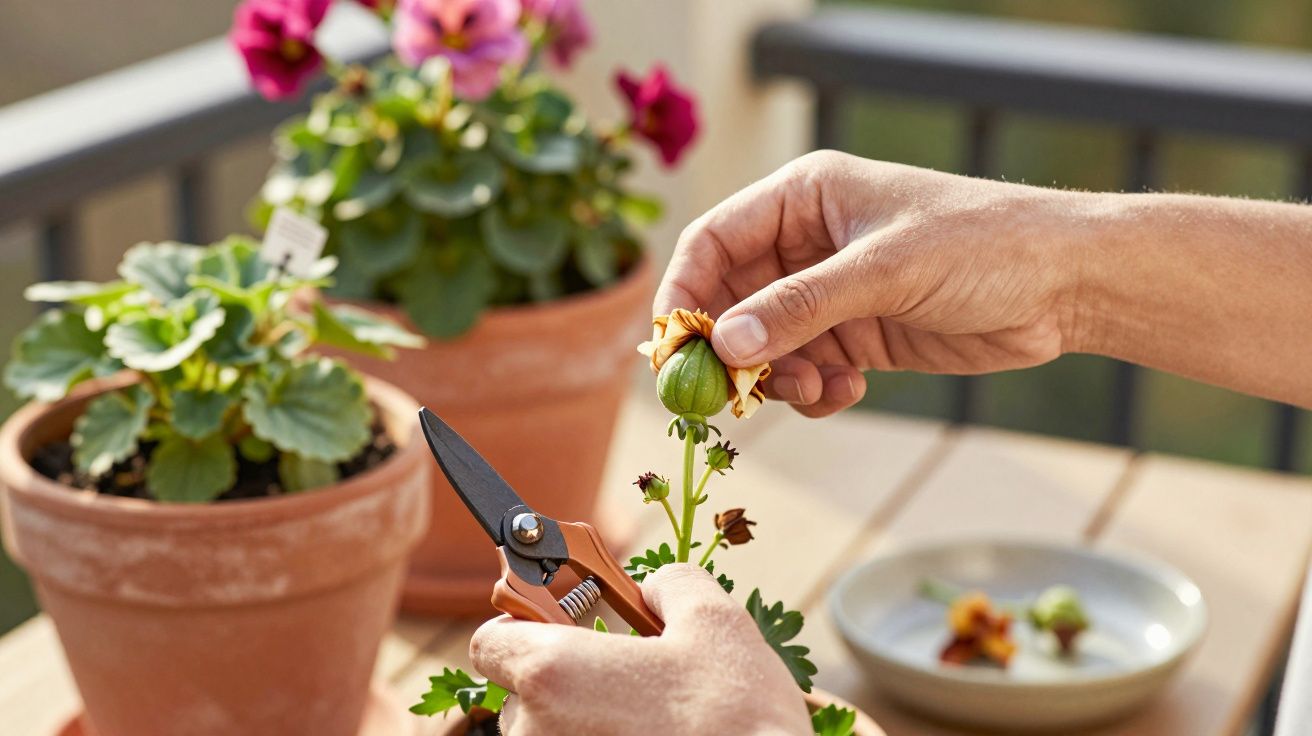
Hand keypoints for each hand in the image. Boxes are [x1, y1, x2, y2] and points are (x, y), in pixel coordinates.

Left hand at [469, 563, 811, 735]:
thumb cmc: (741, 721)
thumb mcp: (716, 624)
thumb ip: (670, 586)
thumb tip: (652, 589)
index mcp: (553, 674)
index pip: (490, 644)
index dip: (523, 628)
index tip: (560, 625)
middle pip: (525, 698)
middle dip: (570, 686)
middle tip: (633, 683)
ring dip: (589, 729)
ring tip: (656, 726)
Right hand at [655, 151, 1082, 417]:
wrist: (1066, 284)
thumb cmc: (982, 245)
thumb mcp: (884, 271)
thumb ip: (800, 307)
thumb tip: (723, 345)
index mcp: (804, 199)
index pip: (713, 241)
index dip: (685, 292)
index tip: (674, 347)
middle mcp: (808, 244)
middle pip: (732, 301)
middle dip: (732, 350)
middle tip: (731, 395)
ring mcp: (832, 294)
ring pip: (766, 346)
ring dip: (777, 377)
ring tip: (817, 387)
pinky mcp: (859, 336)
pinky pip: (807, 370)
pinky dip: (814, 390)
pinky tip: (849, 390)